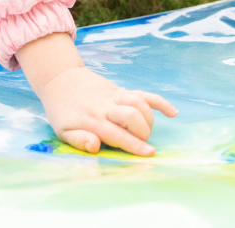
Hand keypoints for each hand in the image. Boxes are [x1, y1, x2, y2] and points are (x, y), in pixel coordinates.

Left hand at [16, 32, 176, 155]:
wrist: (61, 80)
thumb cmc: (63, 111)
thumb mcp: (62, 131)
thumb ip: (79, 140)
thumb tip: (95, 147)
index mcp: (92, 120)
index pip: (117, 133)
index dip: (133, 144)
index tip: (148, 154)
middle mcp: (106, 107)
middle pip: (132, 115)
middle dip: (143, 132)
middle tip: (143, 144)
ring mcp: (115, 96)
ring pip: (139, 102)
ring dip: (149, 119)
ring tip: (147, 132)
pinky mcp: (121, 90)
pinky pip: (144, 94)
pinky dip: (160, 102)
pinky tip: (173, 113)